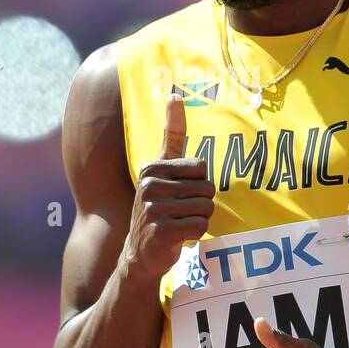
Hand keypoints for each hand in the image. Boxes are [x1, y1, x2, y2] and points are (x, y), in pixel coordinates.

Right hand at [123, 94, 215, 281]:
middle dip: (201, 204)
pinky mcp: (161, 231)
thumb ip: (172, 136)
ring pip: (206, 208)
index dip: (199, 184)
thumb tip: (175, 94)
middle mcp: (150, 185)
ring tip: (179, 224)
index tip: (180, 193)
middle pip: (207, 189)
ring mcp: (154, 209)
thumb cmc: (159, 208)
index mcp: (152, 167)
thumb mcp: (161, 171)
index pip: (201, 168)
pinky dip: (196, 235)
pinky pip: (201, 226)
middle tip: (180, 214)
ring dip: (199, 220)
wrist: (140, 253)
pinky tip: (179, 237)